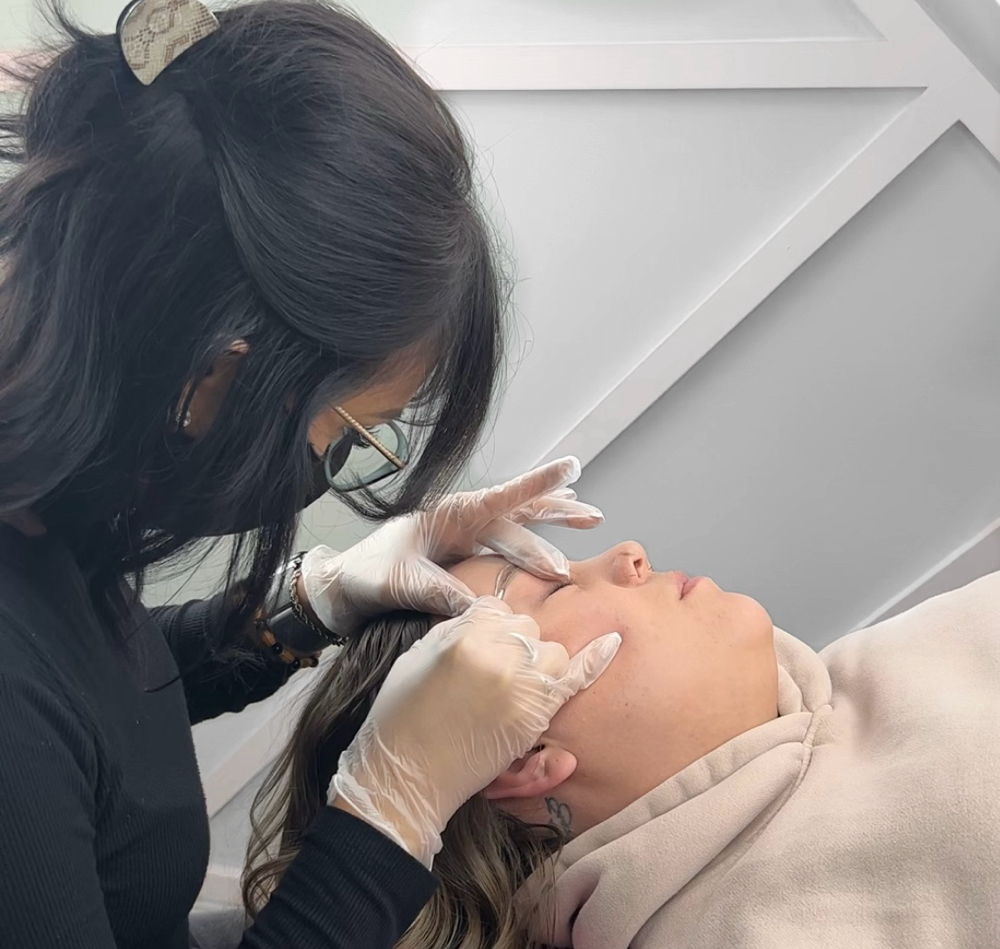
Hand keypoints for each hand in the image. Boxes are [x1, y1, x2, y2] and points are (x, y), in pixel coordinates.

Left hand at [301, 457, 602, 633]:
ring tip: (591, 517)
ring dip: (552, 524)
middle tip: (591, 519)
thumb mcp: (396, 581)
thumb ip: (434, 589)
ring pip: (518, 526)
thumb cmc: (366, 574)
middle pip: (518, 513)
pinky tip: (553, 540)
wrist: (346, 585)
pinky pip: (505, 546)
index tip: (569, 466)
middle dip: (555, 515)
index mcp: (448, 515)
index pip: (500, 497)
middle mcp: (462, 521)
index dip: (536, 484)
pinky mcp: (466, 554)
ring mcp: (466, 536)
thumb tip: (473, 605)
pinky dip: (531, 542)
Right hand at [328, 597, 620, 865]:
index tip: (484, 647)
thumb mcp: (416, 657)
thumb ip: (454, 630)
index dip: (492, 628)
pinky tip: (612, 642)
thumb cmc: (401, 717)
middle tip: (494, 675)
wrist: (405, 775)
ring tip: (516, 688)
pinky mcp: (534, 716)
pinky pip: (573, 677)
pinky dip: (594, 659)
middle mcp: (496, 655)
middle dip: (515, 645)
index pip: (496, 610)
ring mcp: (520, 685)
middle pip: (526, 629)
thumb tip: (486, 614)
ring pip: (550, 652)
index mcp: (463, 635)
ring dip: (539, 664)